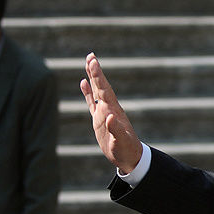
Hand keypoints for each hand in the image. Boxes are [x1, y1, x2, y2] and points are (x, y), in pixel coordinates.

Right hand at [80, 52, 142, 174]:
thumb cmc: (127, 150)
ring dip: (92, 77)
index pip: (104, 90)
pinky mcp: (99, 120)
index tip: (93, 62)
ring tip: (88, 62)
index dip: (98, 76)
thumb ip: (116, 129)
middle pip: (101, 86)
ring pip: (96, 91)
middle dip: (95, 71)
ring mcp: (104, 113)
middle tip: (91, 55)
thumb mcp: (121, 141)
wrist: (129, 158)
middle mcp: (109, 108)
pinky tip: (83, 82)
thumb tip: (109, 116)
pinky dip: (87, 92)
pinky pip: (91, 102)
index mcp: (113, 110)